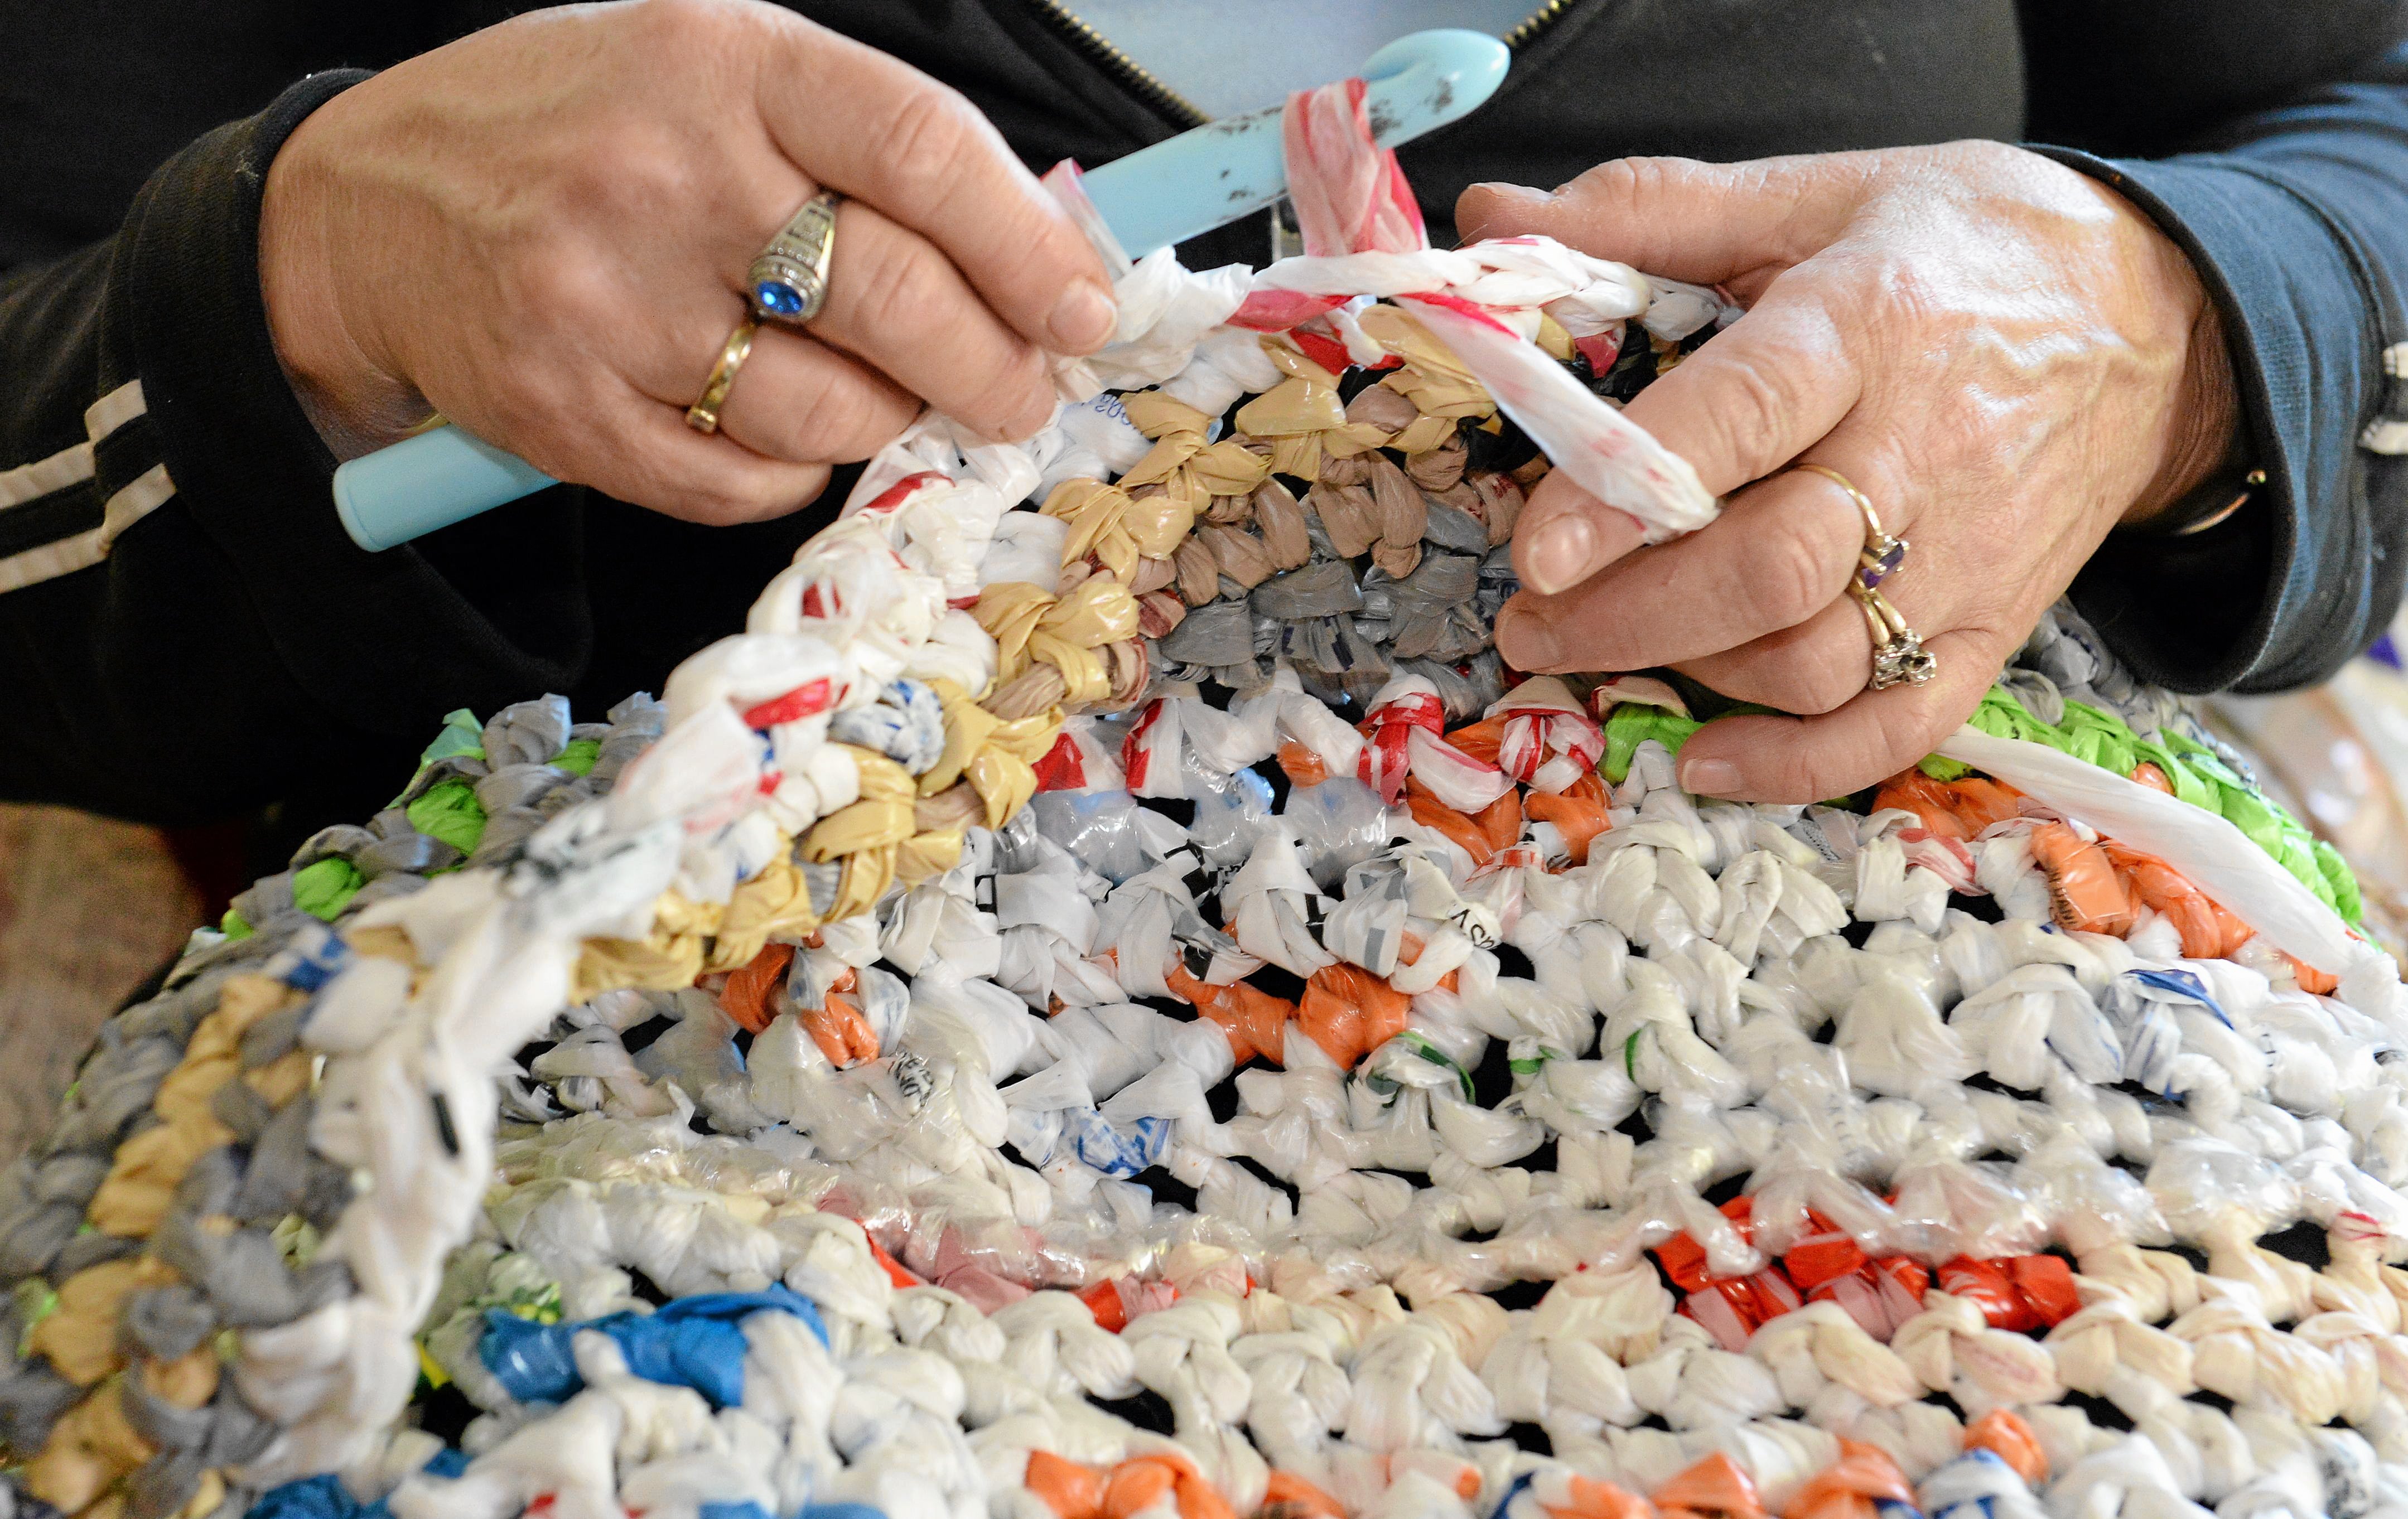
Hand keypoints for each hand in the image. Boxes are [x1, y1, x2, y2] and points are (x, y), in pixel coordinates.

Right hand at [258, 0, 1116, 524]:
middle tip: (1022, 394)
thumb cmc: (579, 128)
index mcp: (722, 63)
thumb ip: (859, 143)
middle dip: (994, 369)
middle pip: (896, 300)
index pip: (921, 152)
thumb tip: (1031, 251)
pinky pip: (745, 483)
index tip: (1084, 308)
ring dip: (885, 420)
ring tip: (877, 393)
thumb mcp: (711, 70)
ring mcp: (608, 302)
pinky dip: (790, 471)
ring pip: (830, 412)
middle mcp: (666, 176)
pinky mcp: (567, 411)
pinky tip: (772, 422)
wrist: (366, 207)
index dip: (1027, 244)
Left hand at [1457, 142, 2238, 801]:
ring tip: (1593, 651)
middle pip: (1772, 569)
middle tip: (1530, 619)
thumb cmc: (1955, 251)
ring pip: (1817, 661)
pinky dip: (1793, 766)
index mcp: (1867, 325)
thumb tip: (1490, 213)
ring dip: (1690, 675)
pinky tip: (1705, 759)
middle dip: (1629, 613)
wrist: (2156, 314)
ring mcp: (1967, 557)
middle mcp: (1924, 451)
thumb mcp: (1813, 195)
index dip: (1631, 492)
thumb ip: (1649, 211)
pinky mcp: (1994, 630)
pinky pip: (1894, 729)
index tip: (1537, 547)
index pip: (1745, 418)